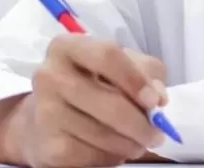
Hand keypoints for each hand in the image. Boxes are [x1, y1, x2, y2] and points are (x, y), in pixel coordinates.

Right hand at [6, 35, 168, 167]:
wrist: (47, 118)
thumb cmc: (94, 82)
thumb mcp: (124, 64)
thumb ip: (147, 72)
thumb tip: (158, 98)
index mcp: (68, 47)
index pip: (107, 56)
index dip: (136, 79)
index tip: (155, 101)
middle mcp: (50, 76)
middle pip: (109, 103)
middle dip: (140, 123)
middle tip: (158, 134)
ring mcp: (45, 112)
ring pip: (103, 134)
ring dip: (131, 143)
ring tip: (140, 142)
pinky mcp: (48, 146)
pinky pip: (92, 155)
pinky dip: (112, 156)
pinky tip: (116, 148)